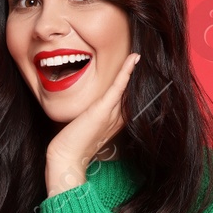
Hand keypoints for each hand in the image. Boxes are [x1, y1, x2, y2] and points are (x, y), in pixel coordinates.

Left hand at [45, 53, 139, 195]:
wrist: (67, 157)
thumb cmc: (73, 144)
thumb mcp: (86, 126)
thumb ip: (94, 115)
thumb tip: (94, 105)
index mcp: (117, 121)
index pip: (130, 99)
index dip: (135, 85)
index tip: (139, 68)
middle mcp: (119, 117)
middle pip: (132, 92)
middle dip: (139, 76)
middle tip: (145, 57)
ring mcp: (113, 113)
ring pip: (129, 88)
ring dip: (135, 70)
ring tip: (141, 54)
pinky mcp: (104, 109)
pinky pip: (119, 86)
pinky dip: (127, 71)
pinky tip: (134, 58)